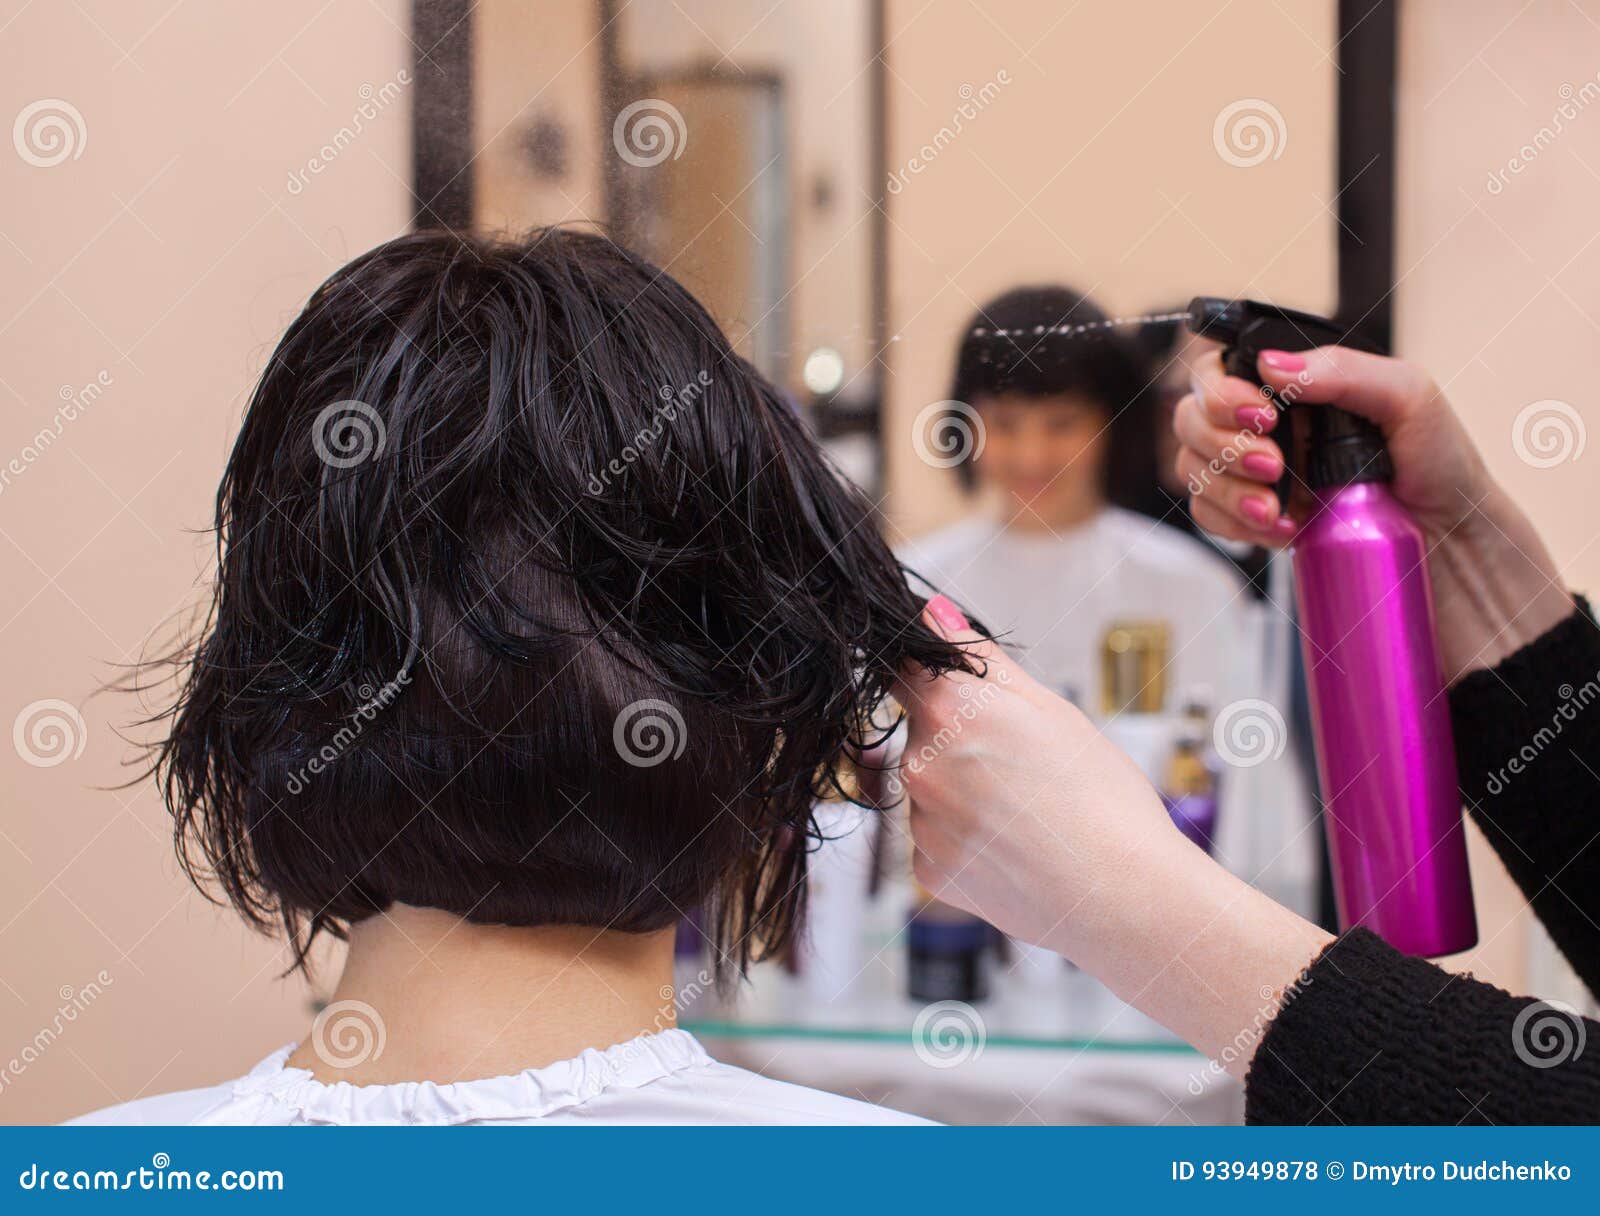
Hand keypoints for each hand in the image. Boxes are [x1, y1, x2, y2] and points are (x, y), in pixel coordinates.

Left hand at [893, 598, 1188, 957]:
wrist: (1121, 895)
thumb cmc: (1101, 799)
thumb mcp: (1050, 709)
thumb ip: (981, 660)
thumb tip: (934, 613)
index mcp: (947, 711)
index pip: (906, 670)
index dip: (934, 677)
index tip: (961, 691)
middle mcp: (920, 764)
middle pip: (922, 734)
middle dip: (961, 741)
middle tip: (1024, 766)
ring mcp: (921, 822)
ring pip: (931, 790)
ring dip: (963, 793)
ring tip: (1027, 814)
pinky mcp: (929, 870)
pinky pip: (937, 841)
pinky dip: (967, 841)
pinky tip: (1014, 848)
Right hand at [1174, 347, 1571, 678]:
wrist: (1451, 547)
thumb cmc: (1439, 469)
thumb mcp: (1409, 398)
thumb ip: (1343, 370)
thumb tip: (1271, 365)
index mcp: (1297, 388)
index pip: (1219, 368)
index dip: (1222, 390)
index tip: (1262, 414)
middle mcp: (1266, 426)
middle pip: (1190, 417)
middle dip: (1224, 444)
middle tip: (1275, 466)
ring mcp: (1253, 474)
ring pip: (1191, 469)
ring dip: (1227, 489)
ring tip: (1278, 509)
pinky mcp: (1251, 520)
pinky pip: (1205, 515)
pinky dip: (1232, 523)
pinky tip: (1278, 529)